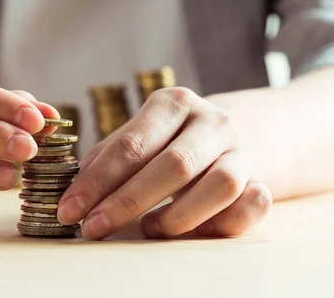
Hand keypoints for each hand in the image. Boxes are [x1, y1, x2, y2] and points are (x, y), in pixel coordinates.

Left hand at [57, 87, 271, 239]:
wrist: (230, 134)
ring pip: (219, 186)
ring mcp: (242, 151)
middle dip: (126, 203)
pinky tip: (193, 231)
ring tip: (148, 229)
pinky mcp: (263, 180)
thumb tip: (75, 187)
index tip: (70, 209)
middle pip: (173, 165)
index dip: (97, 181)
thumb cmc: (169, 139)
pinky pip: (253, 206)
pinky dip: (222, 224)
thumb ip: (108, 156)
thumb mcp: (139, 133)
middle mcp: (212, 122)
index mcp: (173, 103)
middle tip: (94, 227)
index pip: (132, 145)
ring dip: (178, 216)